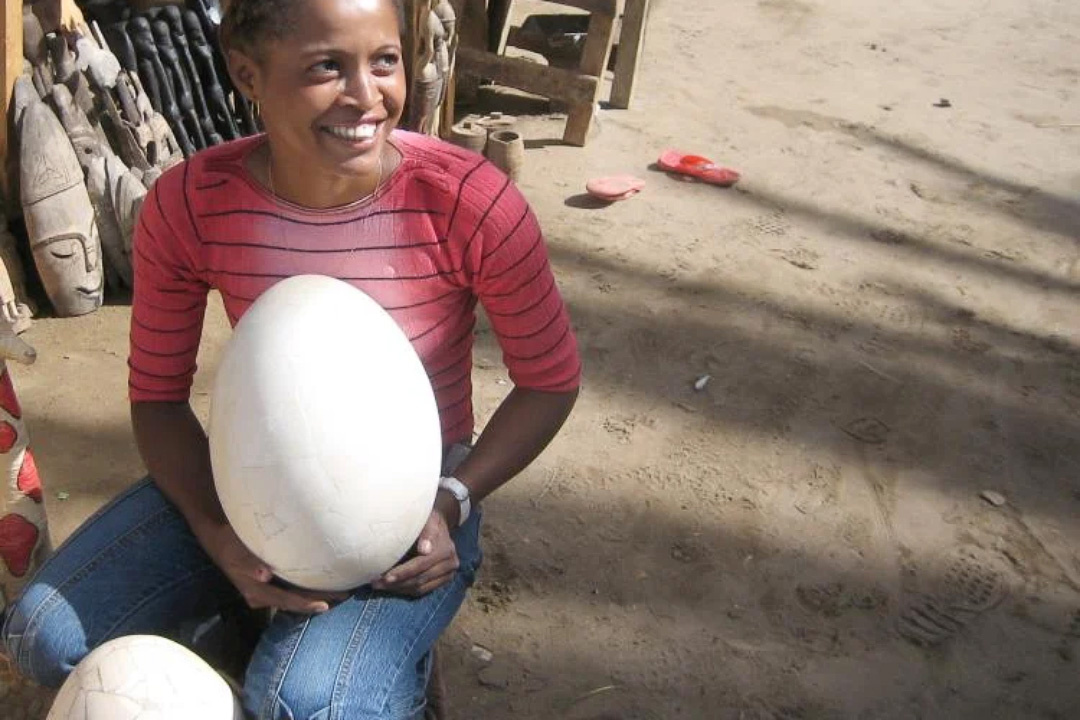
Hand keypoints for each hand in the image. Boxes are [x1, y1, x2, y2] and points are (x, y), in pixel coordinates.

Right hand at [201, 523, 345, 612]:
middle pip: (295, 602)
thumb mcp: (236, 552)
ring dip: (316, 595)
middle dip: (319, 600)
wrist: (220, 540)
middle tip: (345, 597)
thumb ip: (249, 563)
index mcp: (256, 592)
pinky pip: (292, 589)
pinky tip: (324, 583)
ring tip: (340, 593)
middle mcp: (263, 596)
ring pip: (295, 597)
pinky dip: (308, 588)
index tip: (325, 606)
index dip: (306, 604)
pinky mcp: (271, 584)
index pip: (286, 601)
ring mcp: (267, 592)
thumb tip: (264, 574)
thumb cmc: (231, 544)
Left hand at [372, 498, 459, 596]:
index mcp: (446, 548)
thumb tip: (425, 549)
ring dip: (398, 589)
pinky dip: (405, 590)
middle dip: (396, 583)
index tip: (385, 576)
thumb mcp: (426, 518)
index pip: (422, 564)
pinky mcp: (443, 581)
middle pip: (420, 579)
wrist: (438, 525)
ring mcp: (448, 574)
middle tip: (376, 583)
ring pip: (420, 588)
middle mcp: (450, 563)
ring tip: (379, 585)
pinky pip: (422, 591)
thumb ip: (427, 531)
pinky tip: (391, 586)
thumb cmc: (426, 519)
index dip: (403, 572)